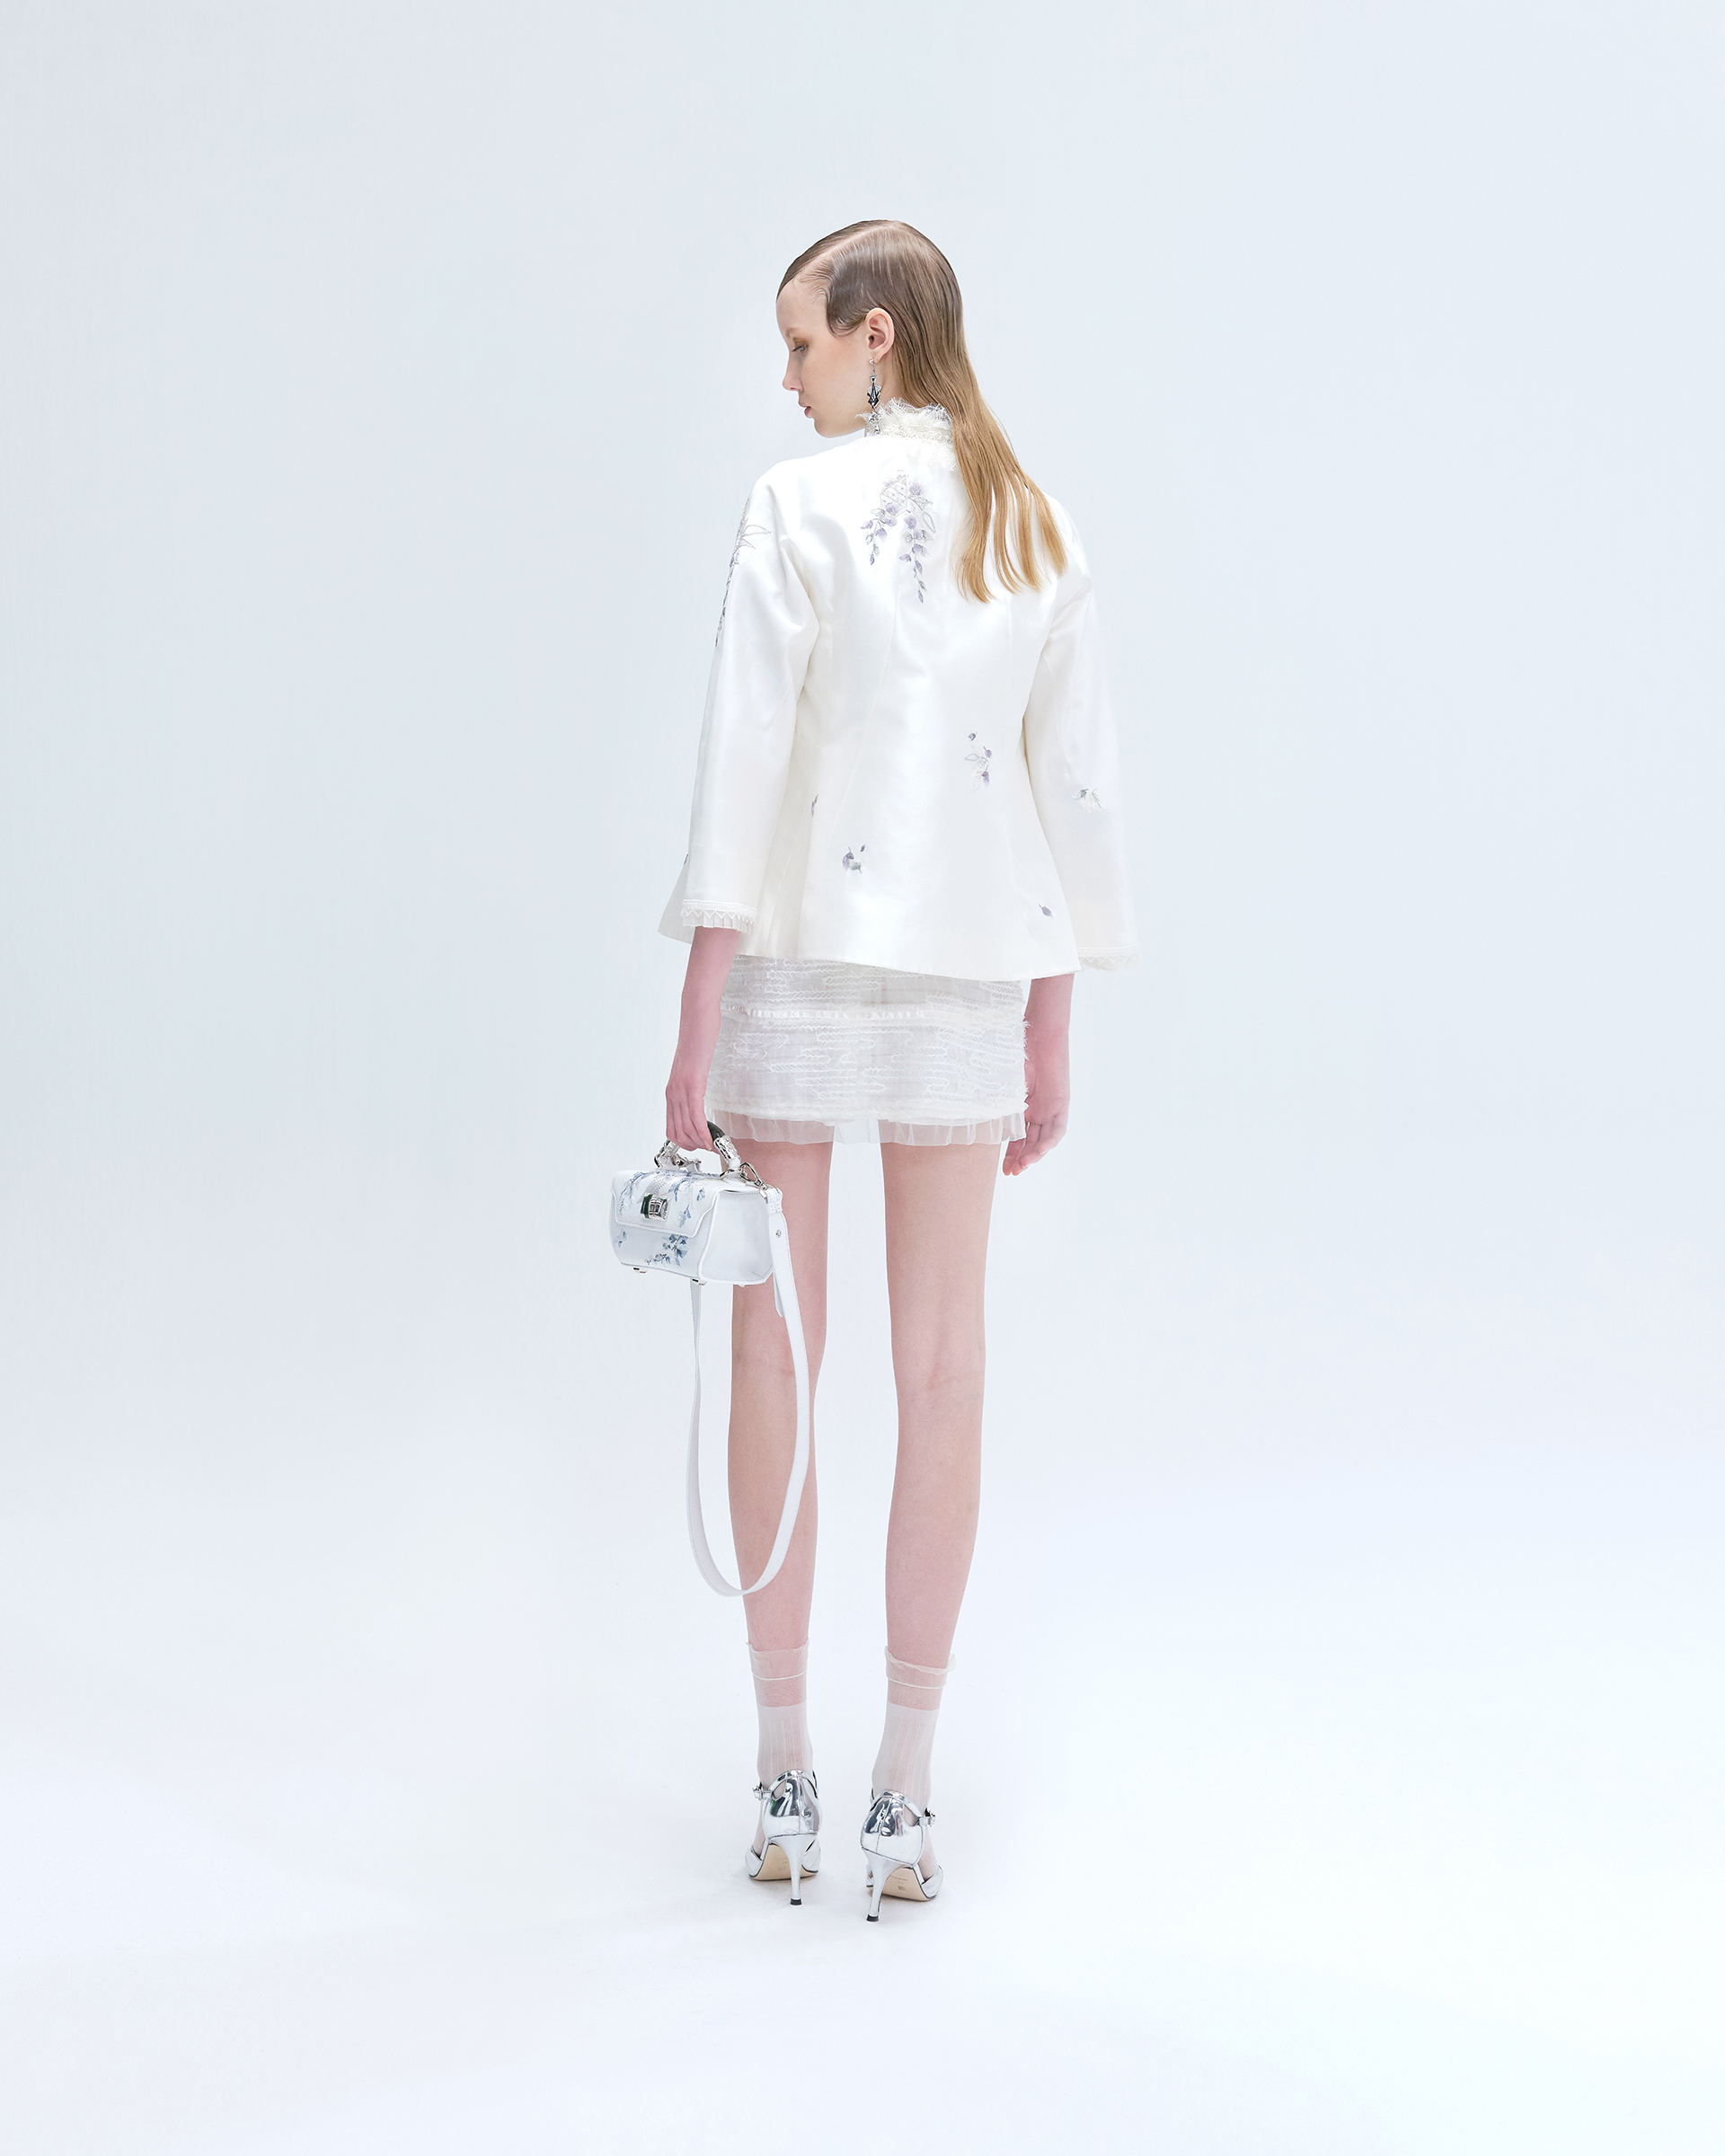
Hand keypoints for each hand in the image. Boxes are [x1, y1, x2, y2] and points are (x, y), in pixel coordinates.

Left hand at [665, 927, 741, 1148]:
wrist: (697, 1016)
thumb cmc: (697, 1037)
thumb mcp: (693, 1066)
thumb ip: (693, 1082)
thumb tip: (698, 1096)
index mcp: (672, 1089)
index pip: (672, 1126)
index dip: (685, 1142)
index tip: (700, 1148)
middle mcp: (672, 1092)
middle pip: (677, 1131)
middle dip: (694, 1146)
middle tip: (711, 1151)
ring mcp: (681, 1088)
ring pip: (686, 1127)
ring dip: (701, 1142)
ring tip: (714, 1148)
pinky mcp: (693, 1083)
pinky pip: (696, 1115)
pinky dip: (703, 1131)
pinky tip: (712, 1139)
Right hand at [1003, 973, 1072, 1175]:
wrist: (1037, 1034)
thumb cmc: (1016, 1052)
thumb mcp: (1000, 1083)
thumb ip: (992, 1101)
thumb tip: (970, 1118)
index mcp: (1021, 1107)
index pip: (1016, 1137)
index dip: (1010, 1153)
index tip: (1001, 1169)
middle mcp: (1036, 1111)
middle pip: (1029, 1142)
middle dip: (1020, 1160)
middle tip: (1009, 1173)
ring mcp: (1050, 1109)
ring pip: (1043, 1140)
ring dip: (1034, 1155)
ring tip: (1022, 1167)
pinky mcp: (1061, 1104)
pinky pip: (1057, 1130)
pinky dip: (1049, 1142)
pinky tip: (1040, 1152)